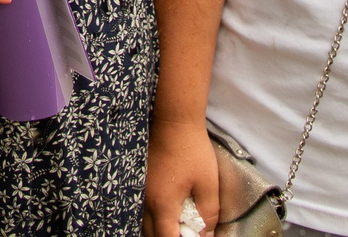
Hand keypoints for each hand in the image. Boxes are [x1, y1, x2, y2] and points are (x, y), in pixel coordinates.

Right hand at [142, 120, 222, 236]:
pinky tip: (167, 212)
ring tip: (177, 224)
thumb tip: (206, 234)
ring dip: (159, 229)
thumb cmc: (192, 150)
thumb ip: (208, 214)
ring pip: (144, 222)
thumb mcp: (208, 184)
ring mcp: (139, 190)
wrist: (174, 121)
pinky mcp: (139, 181)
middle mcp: (146, 200)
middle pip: (151, 234)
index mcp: (163, 203)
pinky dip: (153, 217)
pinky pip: (142, 208)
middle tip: (187, 231)